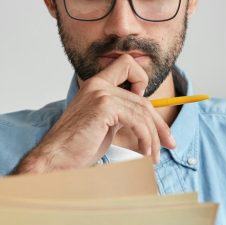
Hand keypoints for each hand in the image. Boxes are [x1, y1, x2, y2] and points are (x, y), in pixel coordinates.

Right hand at [15, 55, 175, 172]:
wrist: (56, 159)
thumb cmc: (77, 148)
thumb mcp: (105, 126)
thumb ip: (121, 115)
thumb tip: (148, 121)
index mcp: (96, 85)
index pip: (127, 65)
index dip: (142, 81)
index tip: (145, 109)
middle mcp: (98, 84)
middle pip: (143, 98)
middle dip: (159, 124)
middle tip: (169, 143)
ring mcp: (100, 93)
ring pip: (143, 111)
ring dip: (154, 137)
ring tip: (154, 156)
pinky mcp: (103, 106)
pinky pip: (137, 120)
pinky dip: (146, 138)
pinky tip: (144, 152)